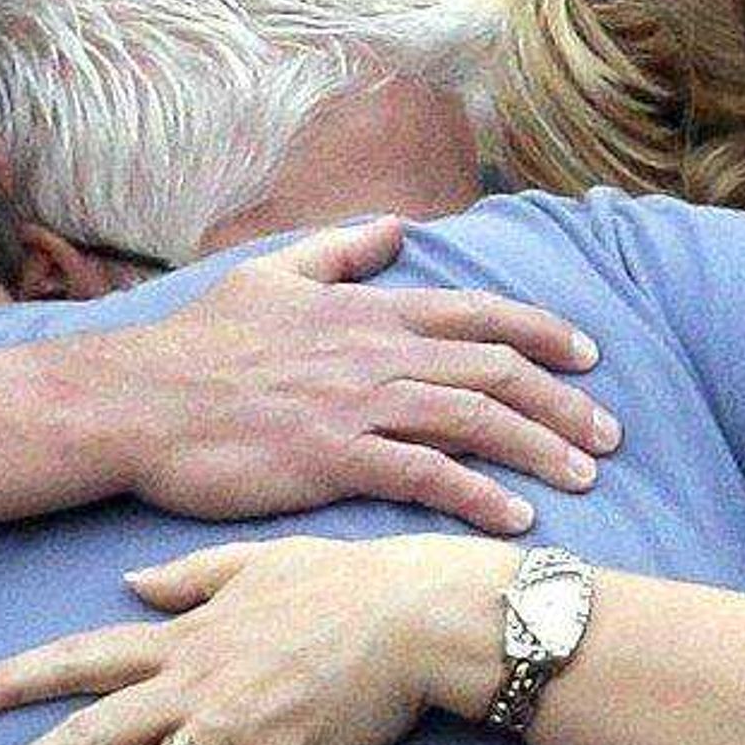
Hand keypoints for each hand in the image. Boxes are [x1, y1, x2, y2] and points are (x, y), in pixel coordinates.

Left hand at [0, 534, 513, 744]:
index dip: (14, 679)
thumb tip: (128, 581)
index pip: (79, 658)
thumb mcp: (253, 560)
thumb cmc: (341, 581)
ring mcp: (233, 728)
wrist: (415, 613)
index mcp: (183, 636)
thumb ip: (186, 576)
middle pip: (88, 736)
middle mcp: (193, 684)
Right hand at [92, 218, 618, 537]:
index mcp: (365, 310)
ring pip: (473, 421)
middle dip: (561, 402)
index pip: (475, 314)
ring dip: (539, 448)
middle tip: (609, 435)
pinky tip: (515, 519)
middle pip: (493, 371)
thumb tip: (393, 226)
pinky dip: (478, 494)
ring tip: (585, 477)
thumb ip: (337, 250)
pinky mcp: (333, 459)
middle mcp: (374, 353)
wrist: (135, 401)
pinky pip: (425, 475)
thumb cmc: (195, 346)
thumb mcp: (269, 276)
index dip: (539, 333)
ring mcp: (356, 406)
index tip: (586, 357)